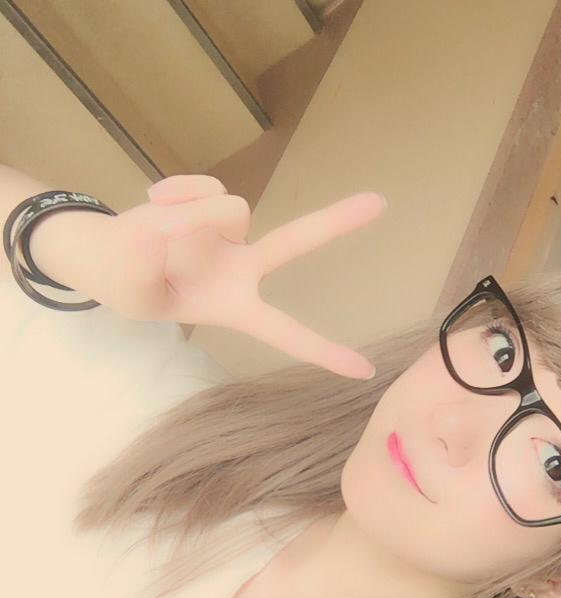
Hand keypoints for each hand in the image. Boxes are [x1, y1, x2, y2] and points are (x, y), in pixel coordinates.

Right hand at [79, 175, 385, 379]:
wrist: (105, 258)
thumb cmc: (130, 287)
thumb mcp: (138, 288)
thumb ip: (156, 252)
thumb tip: (173, 220)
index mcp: (232, 307)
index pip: (284, 331)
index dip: (323, 352)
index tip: (366, 371)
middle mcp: (240, 268)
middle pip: (293, 241)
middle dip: (335, 222)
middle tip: (379, 203)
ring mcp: (227, 233)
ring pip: (225, 207)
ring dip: (187, 215)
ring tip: (152, 230)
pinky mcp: (209, 202)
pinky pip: (203, 186)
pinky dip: (175, 191)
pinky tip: (153, 200)